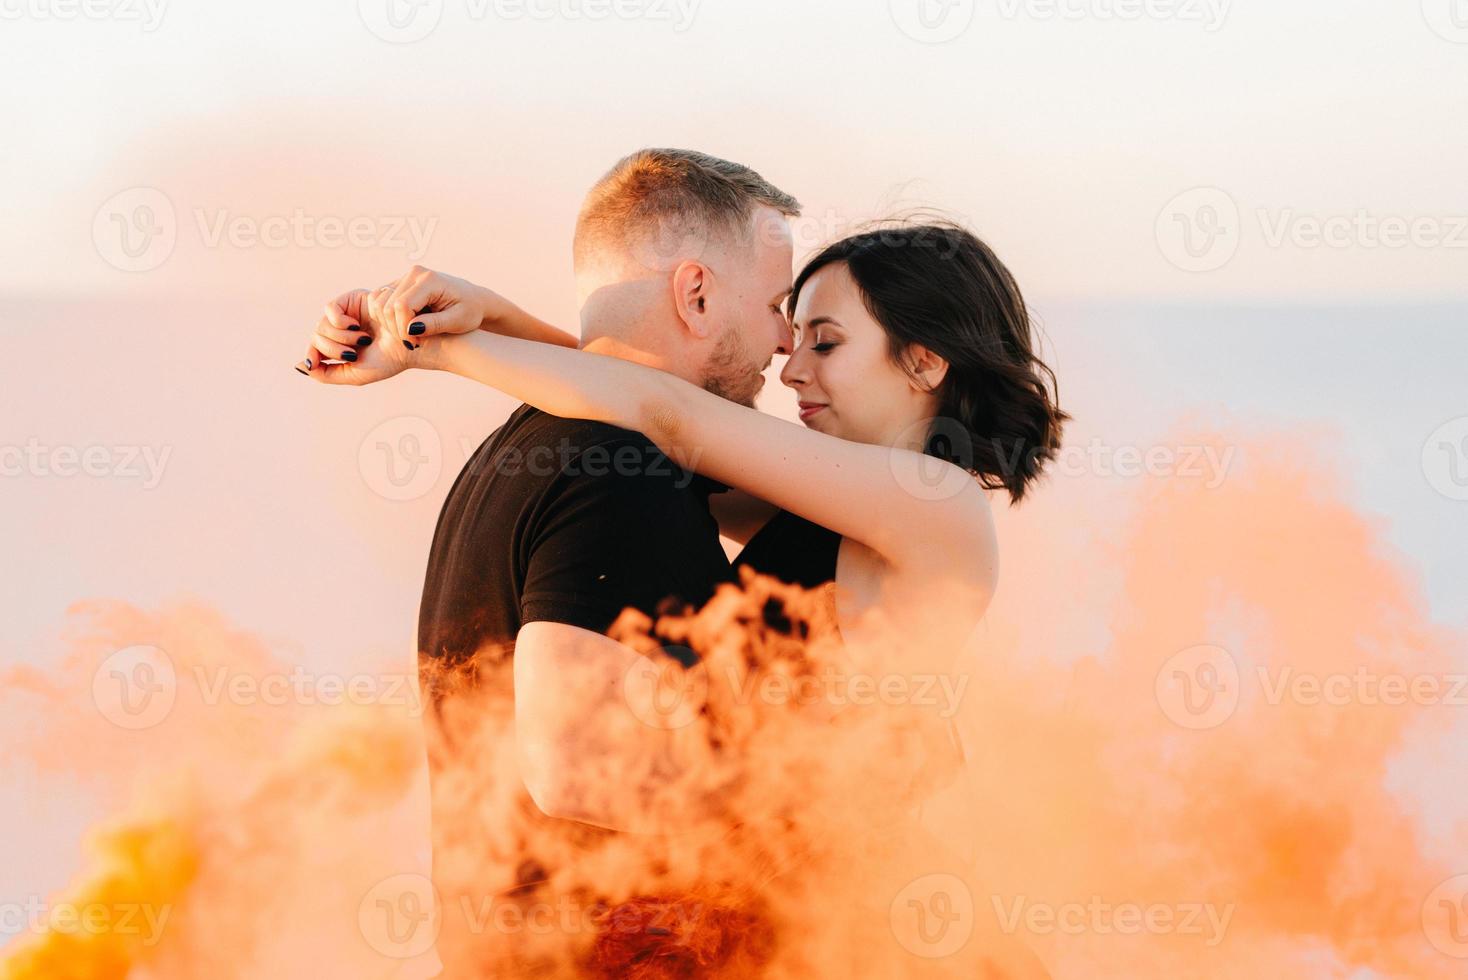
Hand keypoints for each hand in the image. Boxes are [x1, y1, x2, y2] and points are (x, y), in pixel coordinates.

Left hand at [295, 286, 417, 385]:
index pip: (315, 349)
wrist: (409, 343)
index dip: (312, 356)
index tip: (314, 363)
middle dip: (333, 348)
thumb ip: (327, 374)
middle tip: (354, 353)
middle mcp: (341, 330)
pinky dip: (337, 320)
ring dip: (341, 337)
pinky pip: (330, 309)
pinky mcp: (352, 300)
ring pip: (321, 325)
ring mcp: (346, 314)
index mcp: (341, 347)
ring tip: (363, 339)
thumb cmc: (388, 360)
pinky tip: (353, 326)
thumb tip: (301, 366)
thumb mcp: (354, 374)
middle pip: (317, 337)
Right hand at [371, 265, 520, 345]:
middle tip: (413, 343)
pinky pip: (379, 301)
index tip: (415, 345)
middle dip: (396, 330)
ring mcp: (404, 277)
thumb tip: (411, 329)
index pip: (402, 306)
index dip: (403, 330)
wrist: (473, 299)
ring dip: (390, 325)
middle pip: (387, 306)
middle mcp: (414, 273)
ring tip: (411, 337)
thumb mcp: (458, 321)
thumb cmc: (469, 311)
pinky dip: (386, 319)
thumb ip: (435, 324)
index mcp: (430, 280)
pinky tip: (405, 328)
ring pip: (378, 304)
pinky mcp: (399, 284)